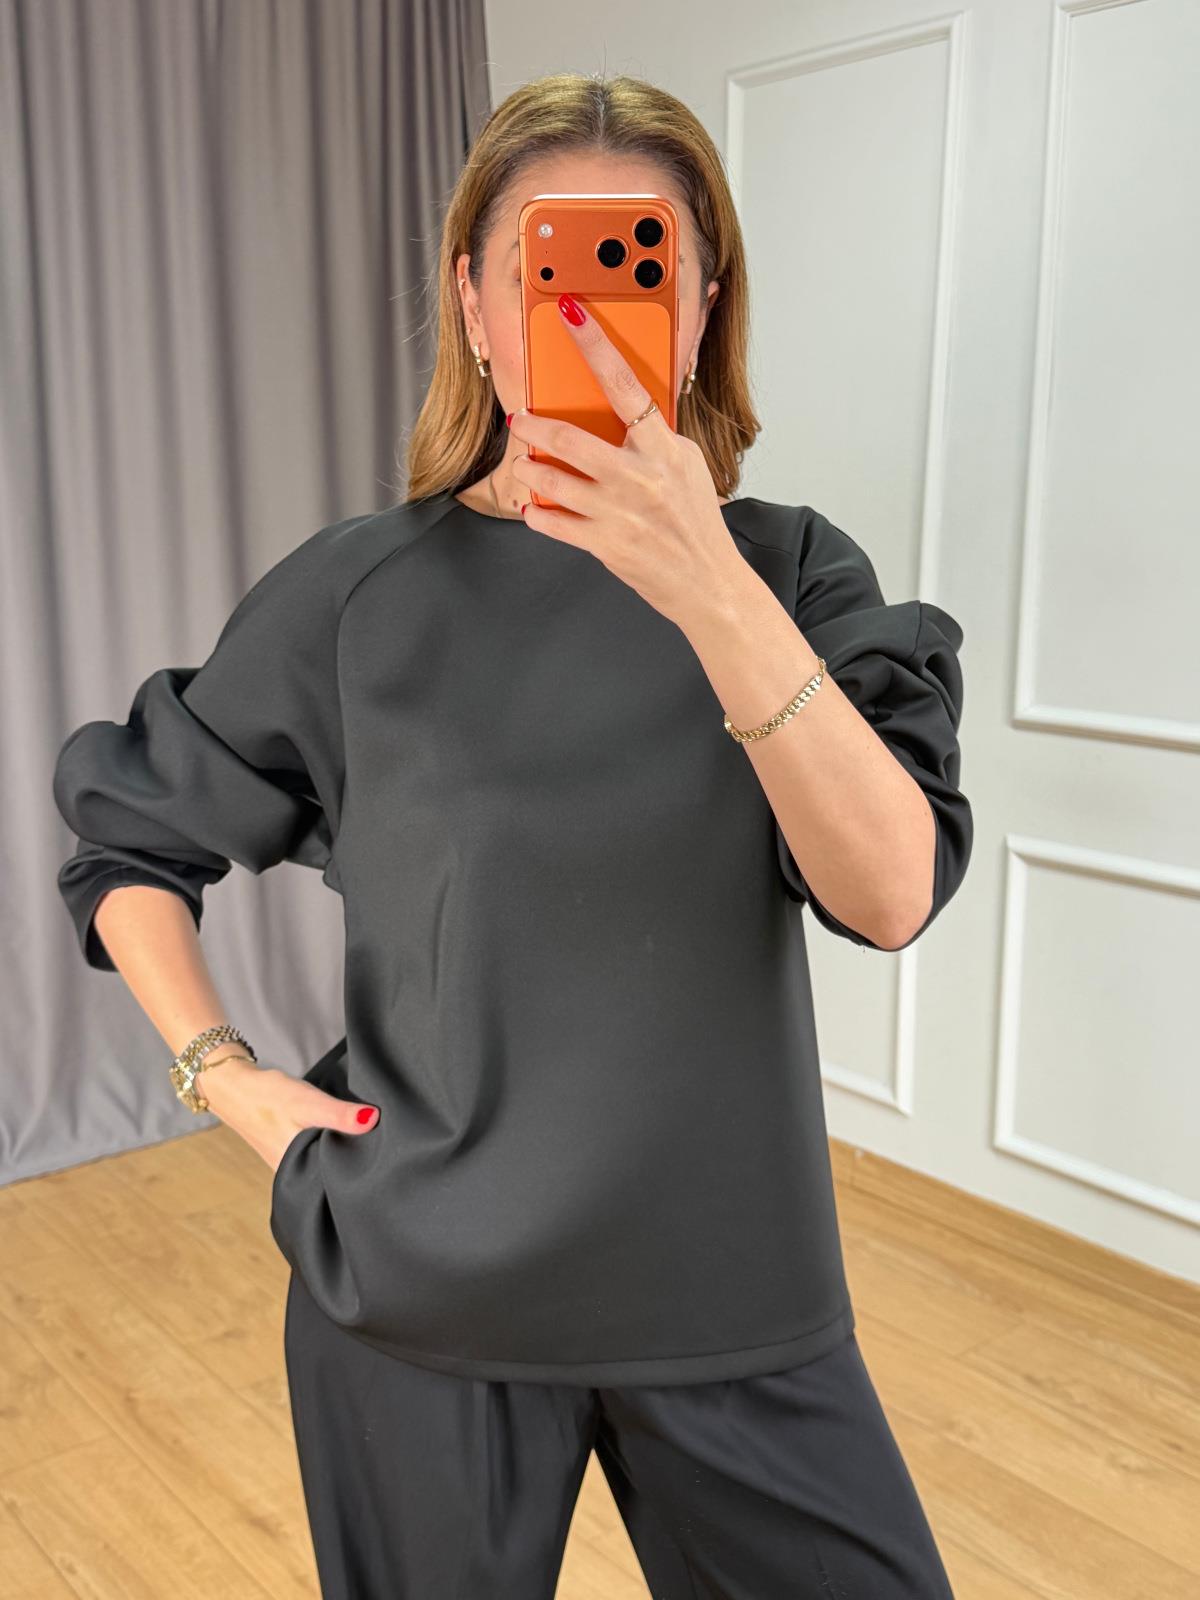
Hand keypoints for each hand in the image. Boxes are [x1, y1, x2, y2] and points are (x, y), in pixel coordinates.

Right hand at [197, 1055, 378, 1172]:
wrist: (234, 1087)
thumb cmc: (268, 1097)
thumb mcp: (308, 1103)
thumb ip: (339, 1114)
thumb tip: (372, 1120)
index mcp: (298, 1171)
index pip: (339, 1181)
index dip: (361, 1168)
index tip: (382, 1155)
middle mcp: (293, 1174)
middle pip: (333, 1174)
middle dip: (353, 1161)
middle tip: (376, 1145)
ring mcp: (290, 1165)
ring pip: (324, 1165)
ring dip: (340, 1153)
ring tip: (362, 1140)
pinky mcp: (289, 1153)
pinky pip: (314, 1156)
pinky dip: (326, 1146)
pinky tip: (336, 1136)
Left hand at [509, 291, 743, 630]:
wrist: (710, 584)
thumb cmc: (695, 523)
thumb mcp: (687, 467)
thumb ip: (654, 439)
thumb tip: (620, 412)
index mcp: (665, 448)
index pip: (625, 384)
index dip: (594, 344)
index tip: (569, 313)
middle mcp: (642, 477)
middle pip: (570, 439)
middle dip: (533, 427)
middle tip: (519, 420)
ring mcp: (622, 513)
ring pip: (554, 481)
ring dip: (530, 470)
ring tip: (525, 464)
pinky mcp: (607, 545)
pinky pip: (554, 523)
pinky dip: (538, 513)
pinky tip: (534, 506)